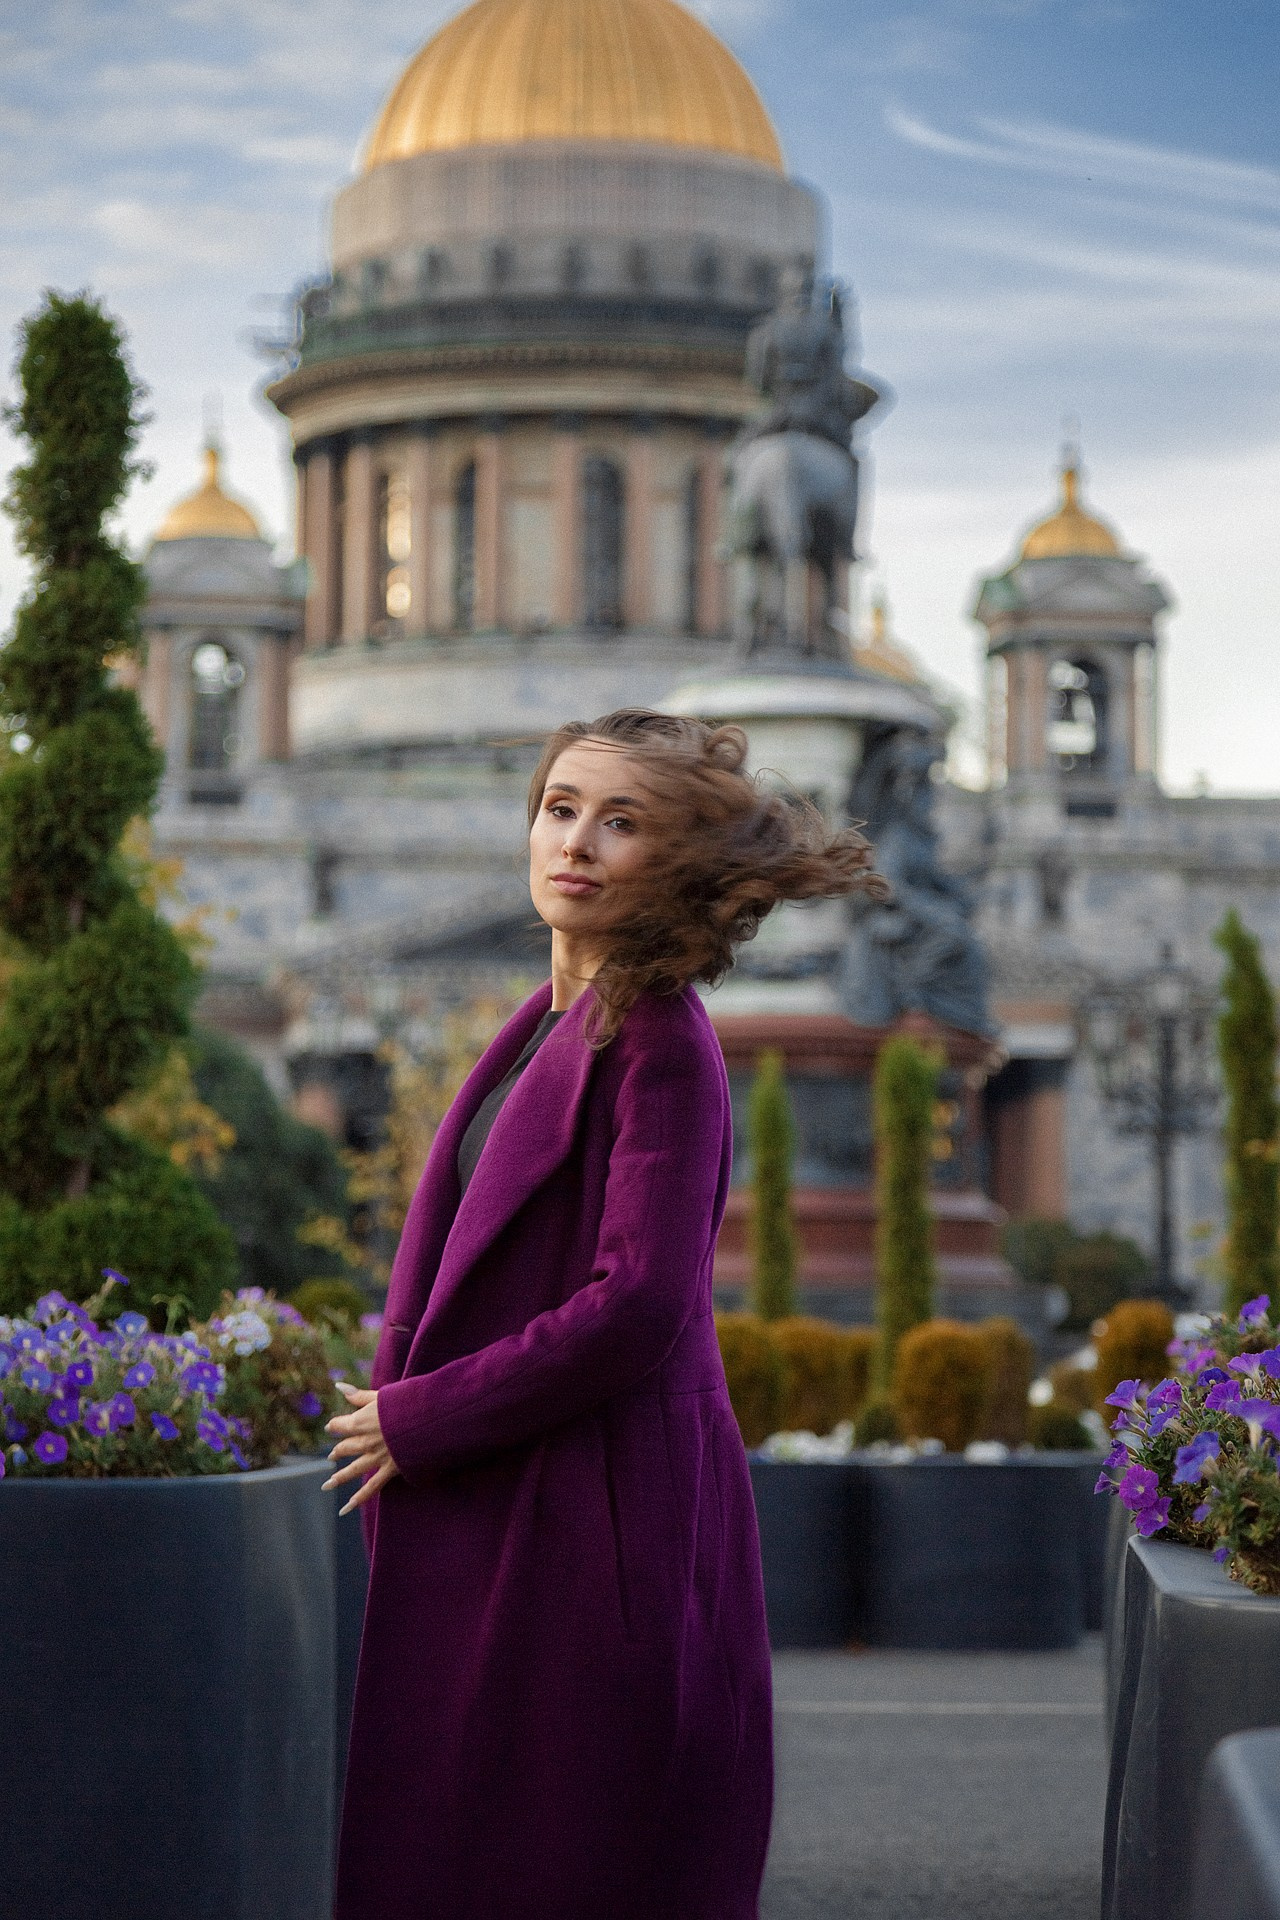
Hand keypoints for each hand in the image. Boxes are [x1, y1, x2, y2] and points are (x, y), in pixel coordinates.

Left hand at [323, 1383, 399, 1514]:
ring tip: (327, 1484)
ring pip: (352, 1470)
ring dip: (339, 1477)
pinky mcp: (389, 1470)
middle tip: (332, 1455)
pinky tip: (345, 1508)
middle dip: (338, 1450)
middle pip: (345, 1447)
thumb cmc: (405, 1403)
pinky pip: (371, 1488)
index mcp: (361, 1421)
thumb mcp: (380, 1395)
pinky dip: (357, 1499)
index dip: (335, 1426)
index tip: (331, 1427)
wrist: (426, 1420)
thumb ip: (358, 1395)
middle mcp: (365, 1442)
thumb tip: (338, 1385)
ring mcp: (376, 1458)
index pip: (340, 1425)